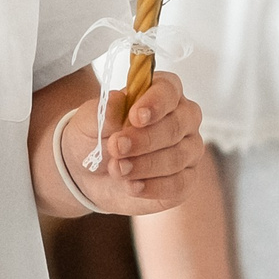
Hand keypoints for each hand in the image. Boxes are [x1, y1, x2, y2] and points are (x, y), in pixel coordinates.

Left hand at [68, 72, 205, 214]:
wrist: (90, 173)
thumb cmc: (96, 136)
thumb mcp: (89, 122)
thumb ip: (104, 112)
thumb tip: (116, 99)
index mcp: (162, 92)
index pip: (169, 91)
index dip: (155, 103)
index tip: (136, 117)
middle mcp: (183, 117)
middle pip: (176, 126)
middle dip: (145, 140)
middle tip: (116, 147)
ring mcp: (188, 149)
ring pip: (177, 157)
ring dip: (145, 165)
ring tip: (117, 169)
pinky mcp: (185, 179)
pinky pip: (179, 184)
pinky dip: (154, 187)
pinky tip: (132, 186)